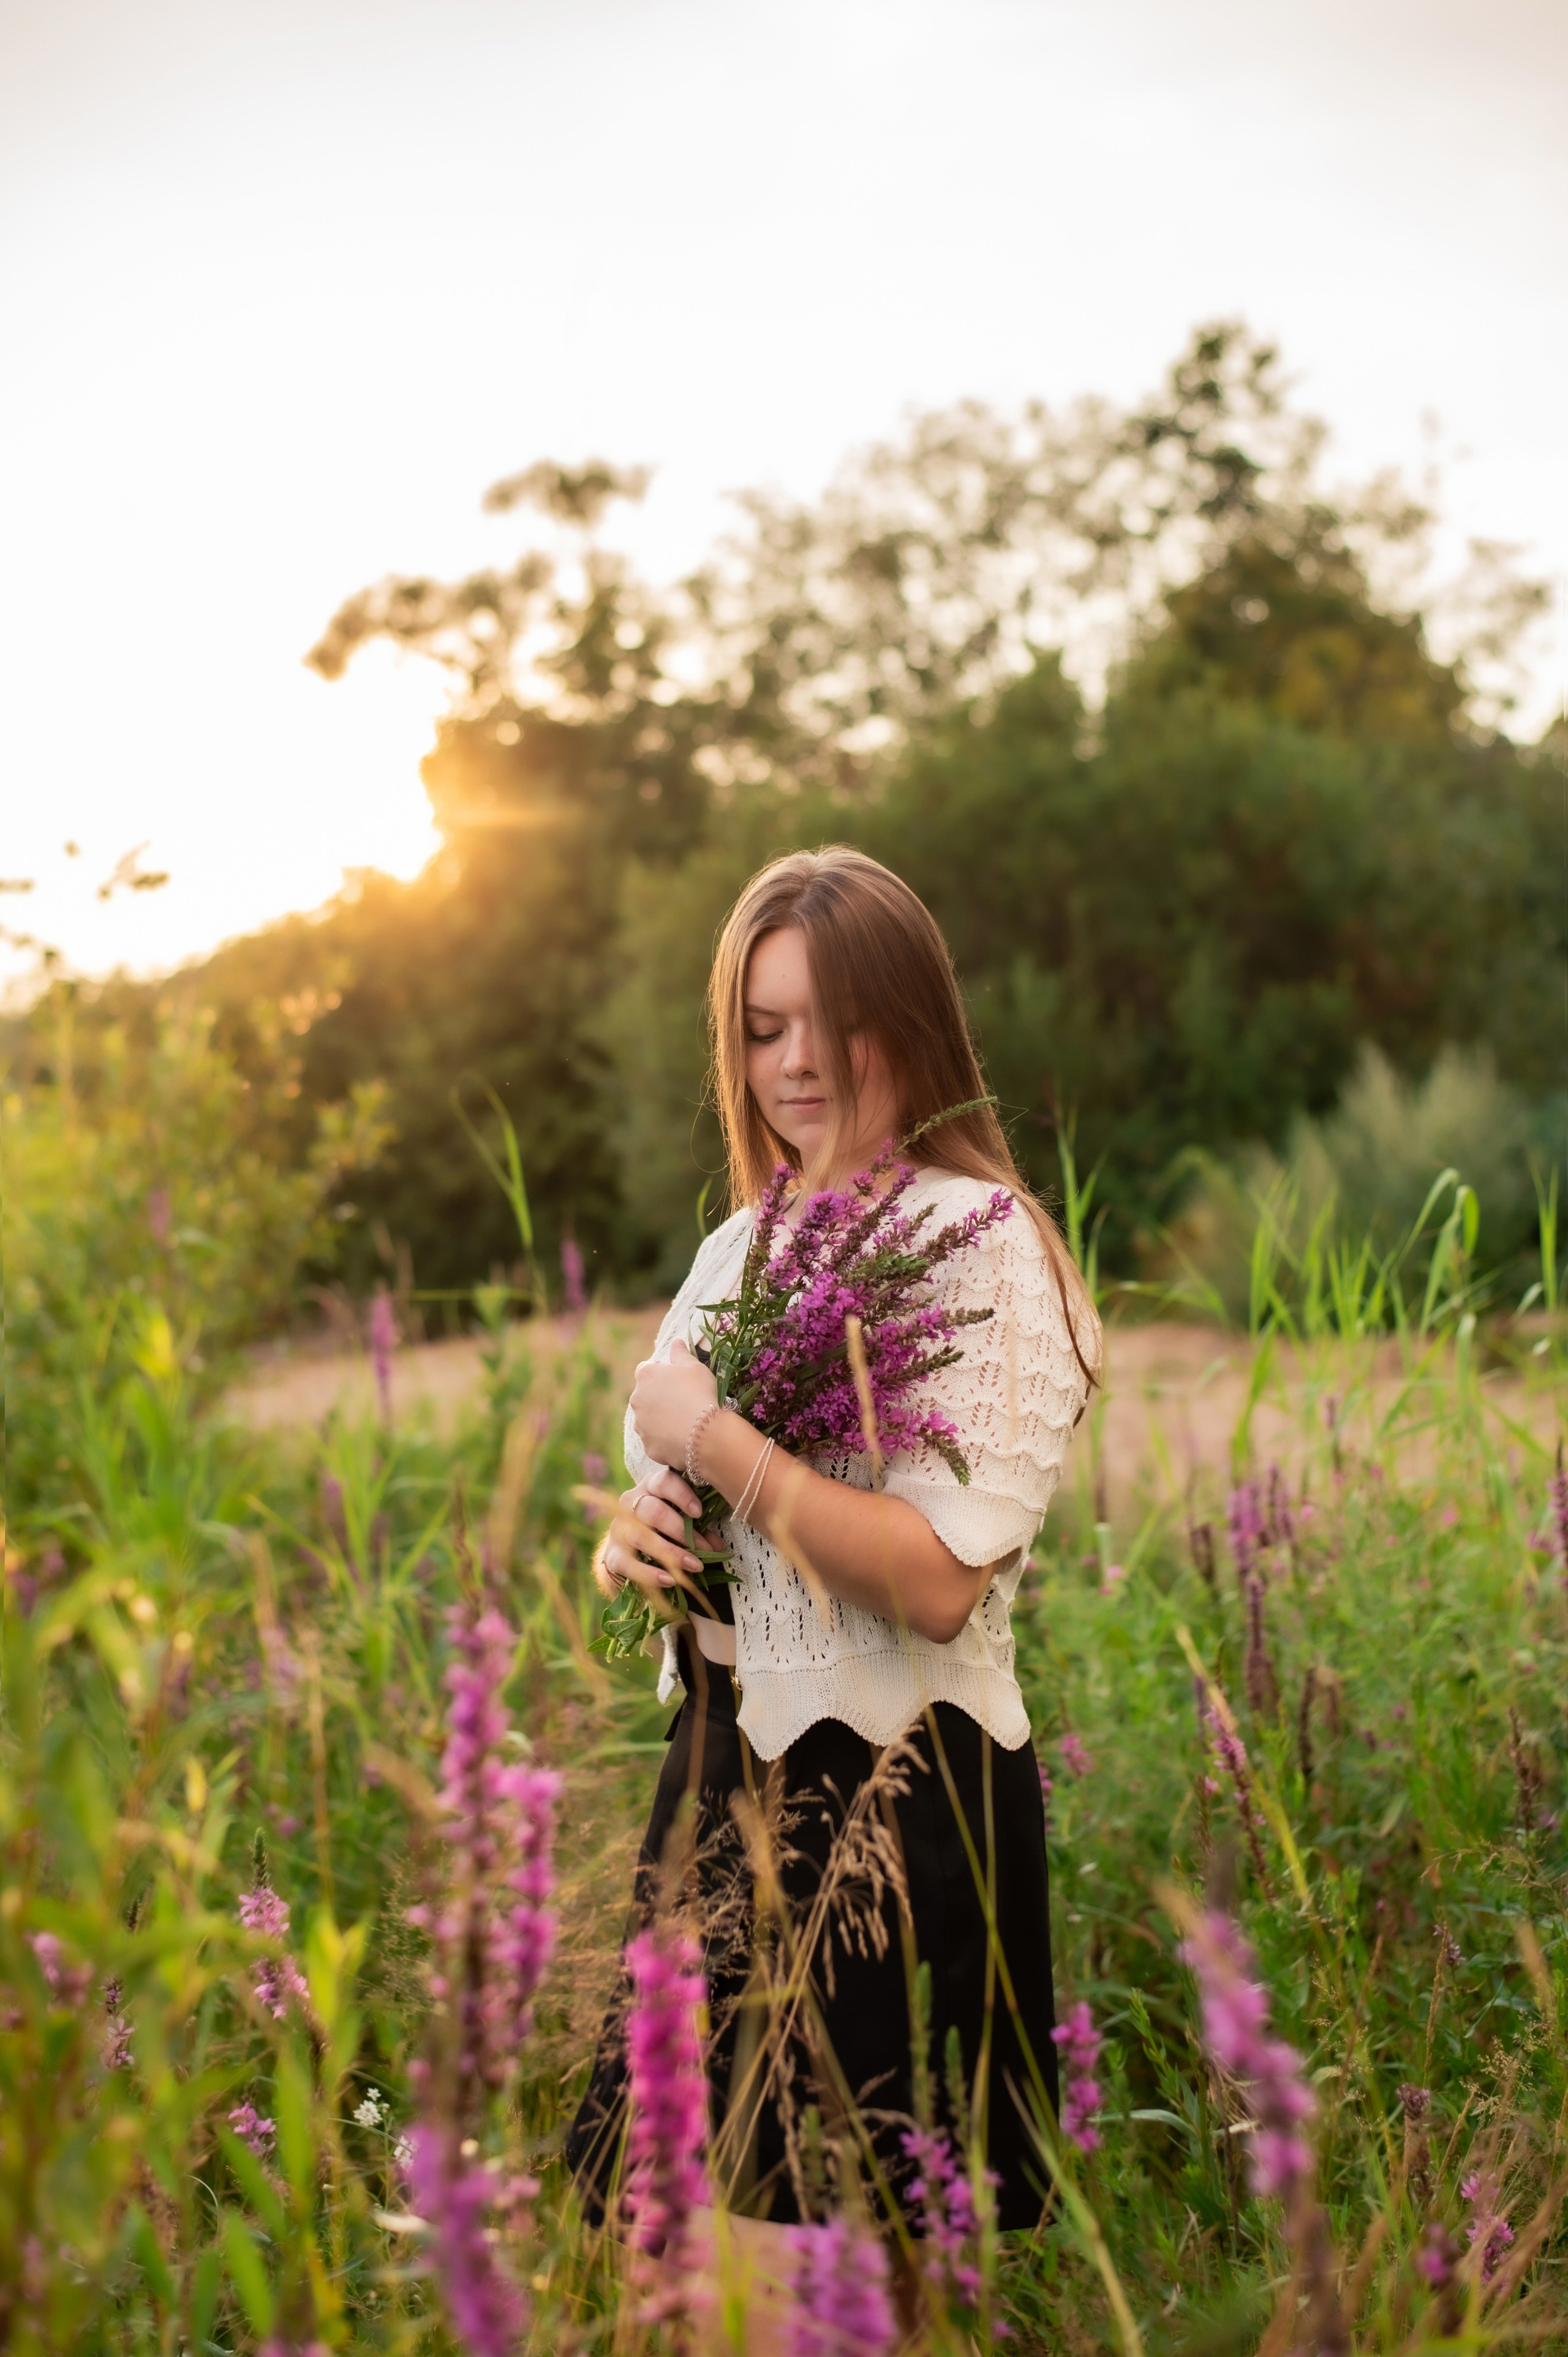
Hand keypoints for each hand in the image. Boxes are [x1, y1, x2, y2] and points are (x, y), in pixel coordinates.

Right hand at [592, 1465, 707, 1599]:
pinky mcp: (611, 1555)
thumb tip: (718, 1545)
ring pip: (640, 1535)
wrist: (630, 1555)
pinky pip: (628, 1563)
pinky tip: (669, 1580)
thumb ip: (699, 1532)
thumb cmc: (663, 1532)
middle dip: (681, 1531)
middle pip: (652, 1510)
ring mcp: (618, 1529)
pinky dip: (650, 1574)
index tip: (699, 1512)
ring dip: (671, 1553)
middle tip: (705, 1549)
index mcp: (650, 1488)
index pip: (663, 1482)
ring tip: (695, 1566)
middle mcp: (630, 1504)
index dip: (681, 1495)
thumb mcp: (682, 1526)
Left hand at [628, 1340, 719, 1472]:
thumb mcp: (695, 1367)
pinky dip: (665, 1439)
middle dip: (659, 1397)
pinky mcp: (648, 1447)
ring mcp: (640, 1425)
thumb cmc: (701, 1393)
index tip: (677, 1380)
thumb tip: (675, 1342)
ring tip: (685, 1422)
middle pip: (645, 1395)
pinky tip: (683, 1437)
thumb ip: (681, 1353)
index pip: (646, 1370)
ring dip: (660, 1419)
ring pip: (648, 1419)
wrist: (705, 1433)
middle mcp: (636, 1399)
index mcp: (646, 1375)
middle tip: (683, 1402)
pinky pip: (655, 1440)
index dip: (661, 1374)